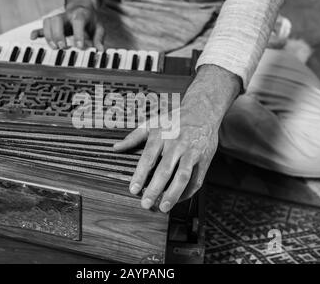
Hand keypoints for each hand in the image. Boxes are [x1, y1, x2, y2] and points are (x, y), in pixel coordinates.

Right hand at [31, 0, 104, 50]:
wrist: (82, 8)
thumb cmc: (90, 20)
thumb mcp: (99, 27)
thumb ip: (99, 38)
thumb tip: (100, 50)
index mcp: (80, 14)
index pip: (78, 21)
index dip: (78, 34)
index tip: (79, 46)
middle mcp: (66, 15)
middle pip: (57, 20)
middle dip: (58, 34)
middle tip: (62, 47)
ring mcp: (57, 19)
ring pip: (47, 22)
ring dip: (48, 35)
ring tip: (55, 47)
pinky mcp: (52, 24)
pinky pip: (41, 26)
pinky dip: (37, 32)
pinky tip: (33, 38)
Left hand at [113, 65, 240, 212]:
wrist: (203, 111)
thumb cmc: (174, 119)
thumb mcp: (152, 123)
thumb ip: (133, 137)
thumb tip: (115, 148)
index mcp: (162, 135)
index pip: (148, 157)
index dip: (140, 175)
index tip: (133, 190)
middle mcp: (177, 144)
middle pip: (165, 170)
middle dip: (155, 189)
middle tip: (146, 204)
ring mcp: (192, 152)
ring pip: (183, 176)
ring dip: (173, 193)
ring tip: (164, 207)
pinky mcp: (204, 159)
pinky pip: (197, 179)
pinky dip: (188, 192)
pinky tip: (178, 199)